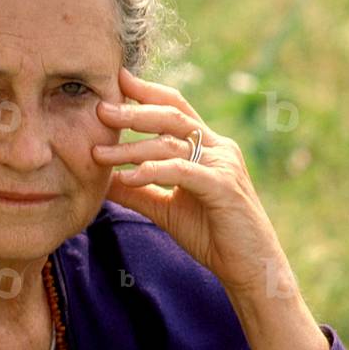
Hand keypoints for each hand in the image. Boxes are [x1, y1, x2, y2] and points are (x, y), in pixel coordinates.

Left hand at [92, 66, 295, 298]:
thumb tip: (100, 180)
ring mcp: (223, 164)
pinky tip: (129, 176)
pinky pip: (183, 171)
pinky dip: (154, 170)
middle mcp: (218, 148)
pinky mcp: (223, 187)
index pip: (175, 108)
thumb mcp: (165, 208)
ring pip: (172, 143)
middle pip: (171, 116)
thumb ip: (137, 190)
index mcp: (207, 147)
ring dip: (132, 147)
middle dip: (134, 111)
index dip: (147, 92)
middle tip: (100, 109)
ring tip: (98, 153)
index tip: (116, 81)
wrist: (250, 268)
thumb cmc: (212, 235)